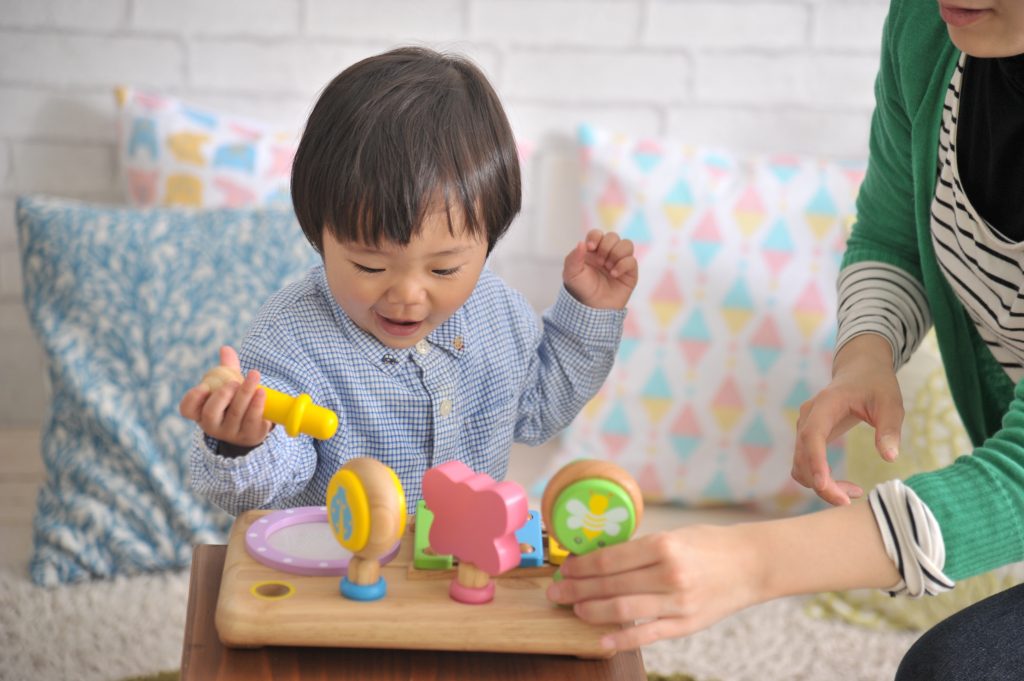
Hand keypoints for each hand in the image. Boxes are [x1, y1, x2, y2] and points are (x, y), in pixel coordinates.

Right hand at [178, 345, 272, 449]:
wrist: (254, 425)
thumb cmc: (235, 402)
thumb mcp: (228, 385)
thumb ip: (226, 368)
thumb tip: (226, 349)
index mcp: (201, 412)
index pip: (187, 409)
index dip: (192, 398)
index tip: (203, 386)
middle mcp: (212, 426)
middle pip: (211, 412)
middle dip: (222, 395)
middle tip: (233, 382)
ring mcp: (231, 433)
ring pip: (235, 414)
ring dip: (245, 394)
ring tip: (254, 376)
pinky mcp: (250, 435)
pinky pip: (252, 420)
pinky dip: (257, 404)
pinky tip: (261, 392)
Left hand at [546, 526, 760, 649]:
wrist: (751, 564)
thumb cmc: (709, 545)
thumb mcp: (674, 535)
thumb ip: (640, 549)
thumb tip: (598, 559)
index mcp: (663, 546)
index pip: (609, 560)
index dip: (581, 567)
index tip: (565, 569)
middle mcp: (669, 574)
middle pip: (610, 585)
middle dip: (577, 589)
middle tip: (556, 592)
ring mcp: (678, 603)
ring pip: (623, 610)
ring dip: (592, 611)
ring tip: (574, 610)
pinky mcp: (686, 625)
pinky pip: (647, 634)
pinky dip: (620, 638)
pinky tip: (600, 639)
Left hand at [562, 229, 637, 309]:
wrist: (593, 307)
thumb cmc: (581, 289)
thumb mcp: (571, 274)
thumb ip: (574, 257)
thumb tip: (581, 243)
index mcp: (592, 251)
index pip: (597, 233)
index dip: (595, 237)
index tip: (591, 247)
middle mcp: (607, 253)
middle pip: (613, 236)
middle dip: (606, 247)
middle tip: (599, 262)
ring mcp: (619, 261)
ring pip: (626, 244)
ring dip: (616, 253)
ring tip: (608, 267)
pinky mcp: (629, 272)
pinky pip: (632, 260)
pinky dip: (623, 265)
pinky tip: (614, 274)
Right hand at [793, 334, 903, 505]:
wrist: (860, 369)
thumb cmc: (876, 384)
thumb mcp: (890, 403)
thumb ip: (890, 429)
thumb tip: (889, 457)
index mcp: (826, 404)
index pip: (812, 435)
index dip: (815, 461)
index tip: (824, 485)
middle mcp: (808, 417)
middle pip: (803, 457)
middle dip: (822, 483)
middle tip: (851, 500)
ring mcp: (805, 428)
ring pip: (800, 465)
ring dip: (820, 485)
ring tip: (853, 493)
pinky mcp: (808, 438)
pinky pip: (805, 464)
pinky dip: (819, 479)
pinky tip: (842, 485)